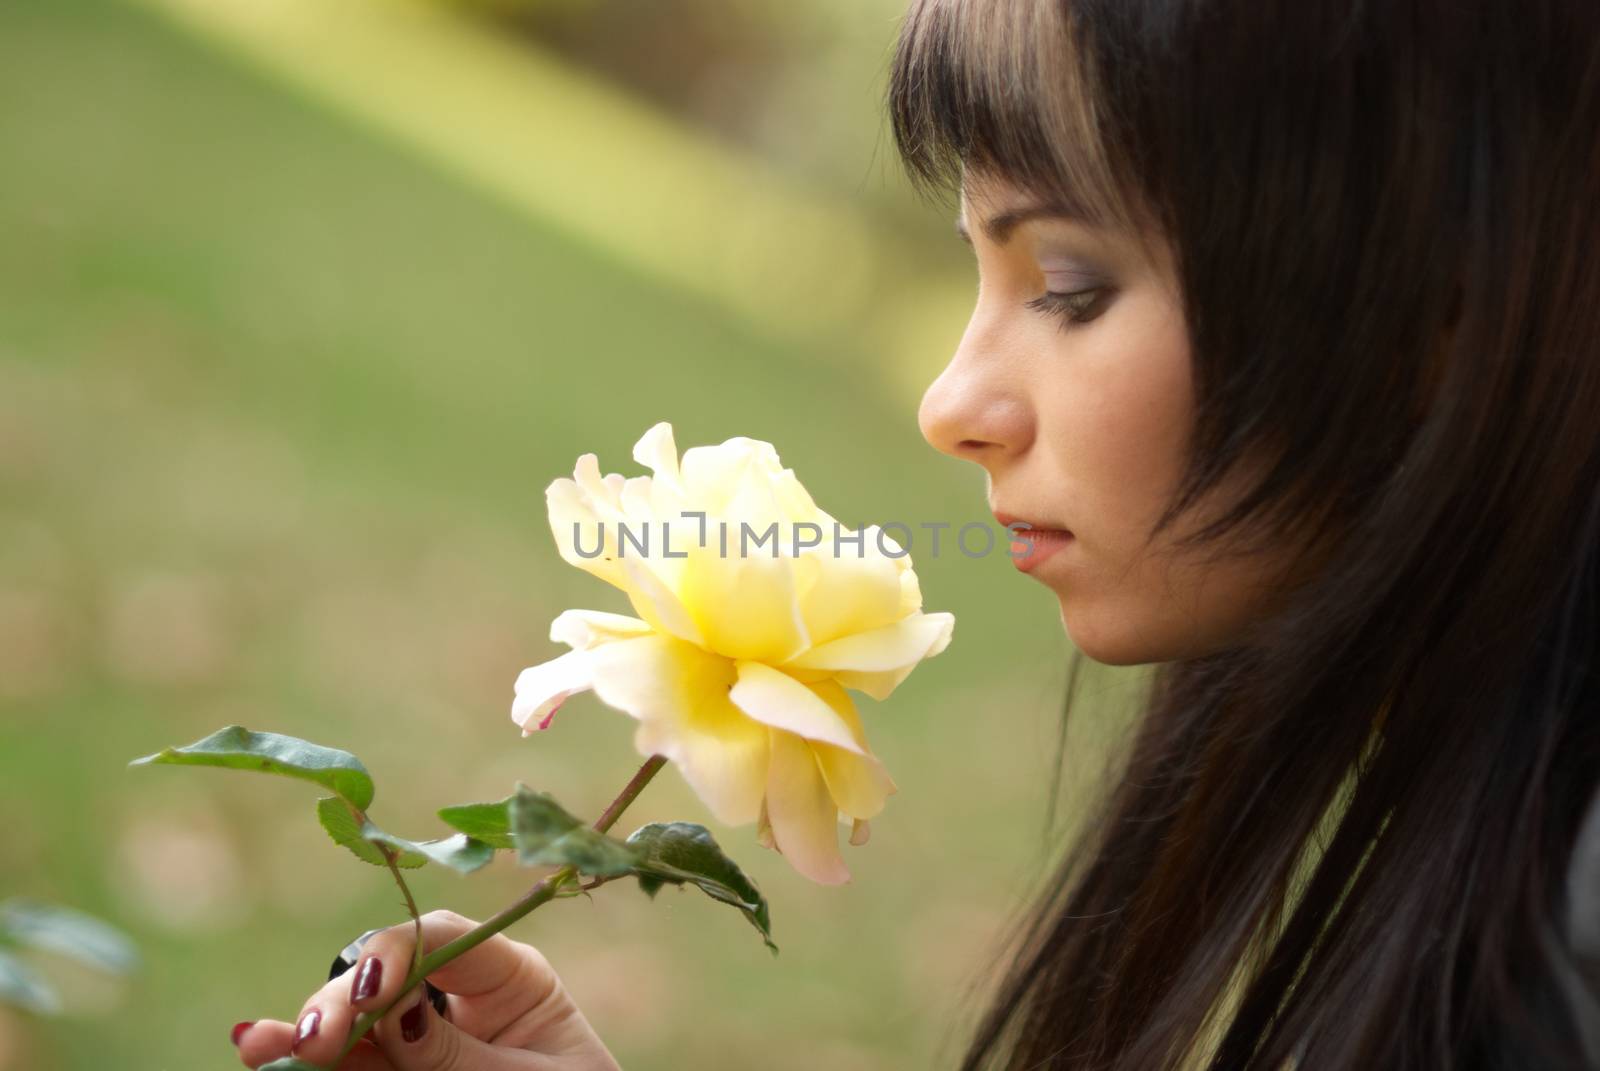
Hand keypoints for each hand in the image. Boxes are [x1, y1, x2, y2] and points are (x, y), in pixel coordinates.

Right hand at [232, 910, 621, 1069]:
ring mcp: (422, 1040)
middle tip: (310, 1039)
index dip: (398, 952)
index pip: (445, 938)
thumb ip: (457, 1053)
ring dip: (304, 1032)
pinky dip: (317, 1067)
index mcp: (511, 977)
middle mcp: (458, 1000)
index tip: (372, 991)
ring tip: (256, 1044)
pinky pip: (356, 1068)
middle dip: (342, 1002)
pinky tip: (269, 1058)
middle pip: (387, 979)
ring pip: (356, 1026)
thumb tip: (389, 1015)